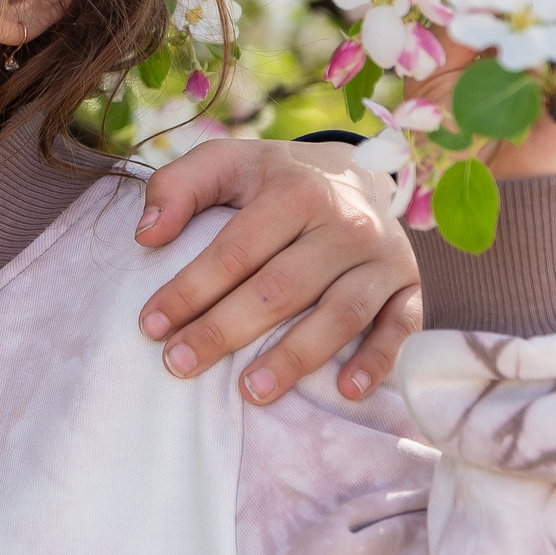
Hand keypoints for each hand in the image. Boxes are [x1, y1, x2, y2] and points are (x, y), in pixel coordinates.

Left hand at [133, 136, 422, 402]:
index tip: (150, 325)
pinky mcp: (409, 285)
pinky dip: (377, 361)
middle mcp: (345, 223)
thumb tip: (146, 235)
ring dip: (295, 357)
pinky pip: (401, 327)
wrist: (358, 172)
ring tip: (249, 391)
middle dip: (224, 331)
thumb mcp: (226, 163)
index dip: (190, 289)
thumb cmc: (276, 179)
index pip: (236, 250)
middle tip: (179, 365)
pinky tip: (345, 390)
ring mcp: (382, 257)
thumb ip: (178, 186)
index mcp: (295, 189)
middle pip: (281, 287)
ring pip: (339, 314)